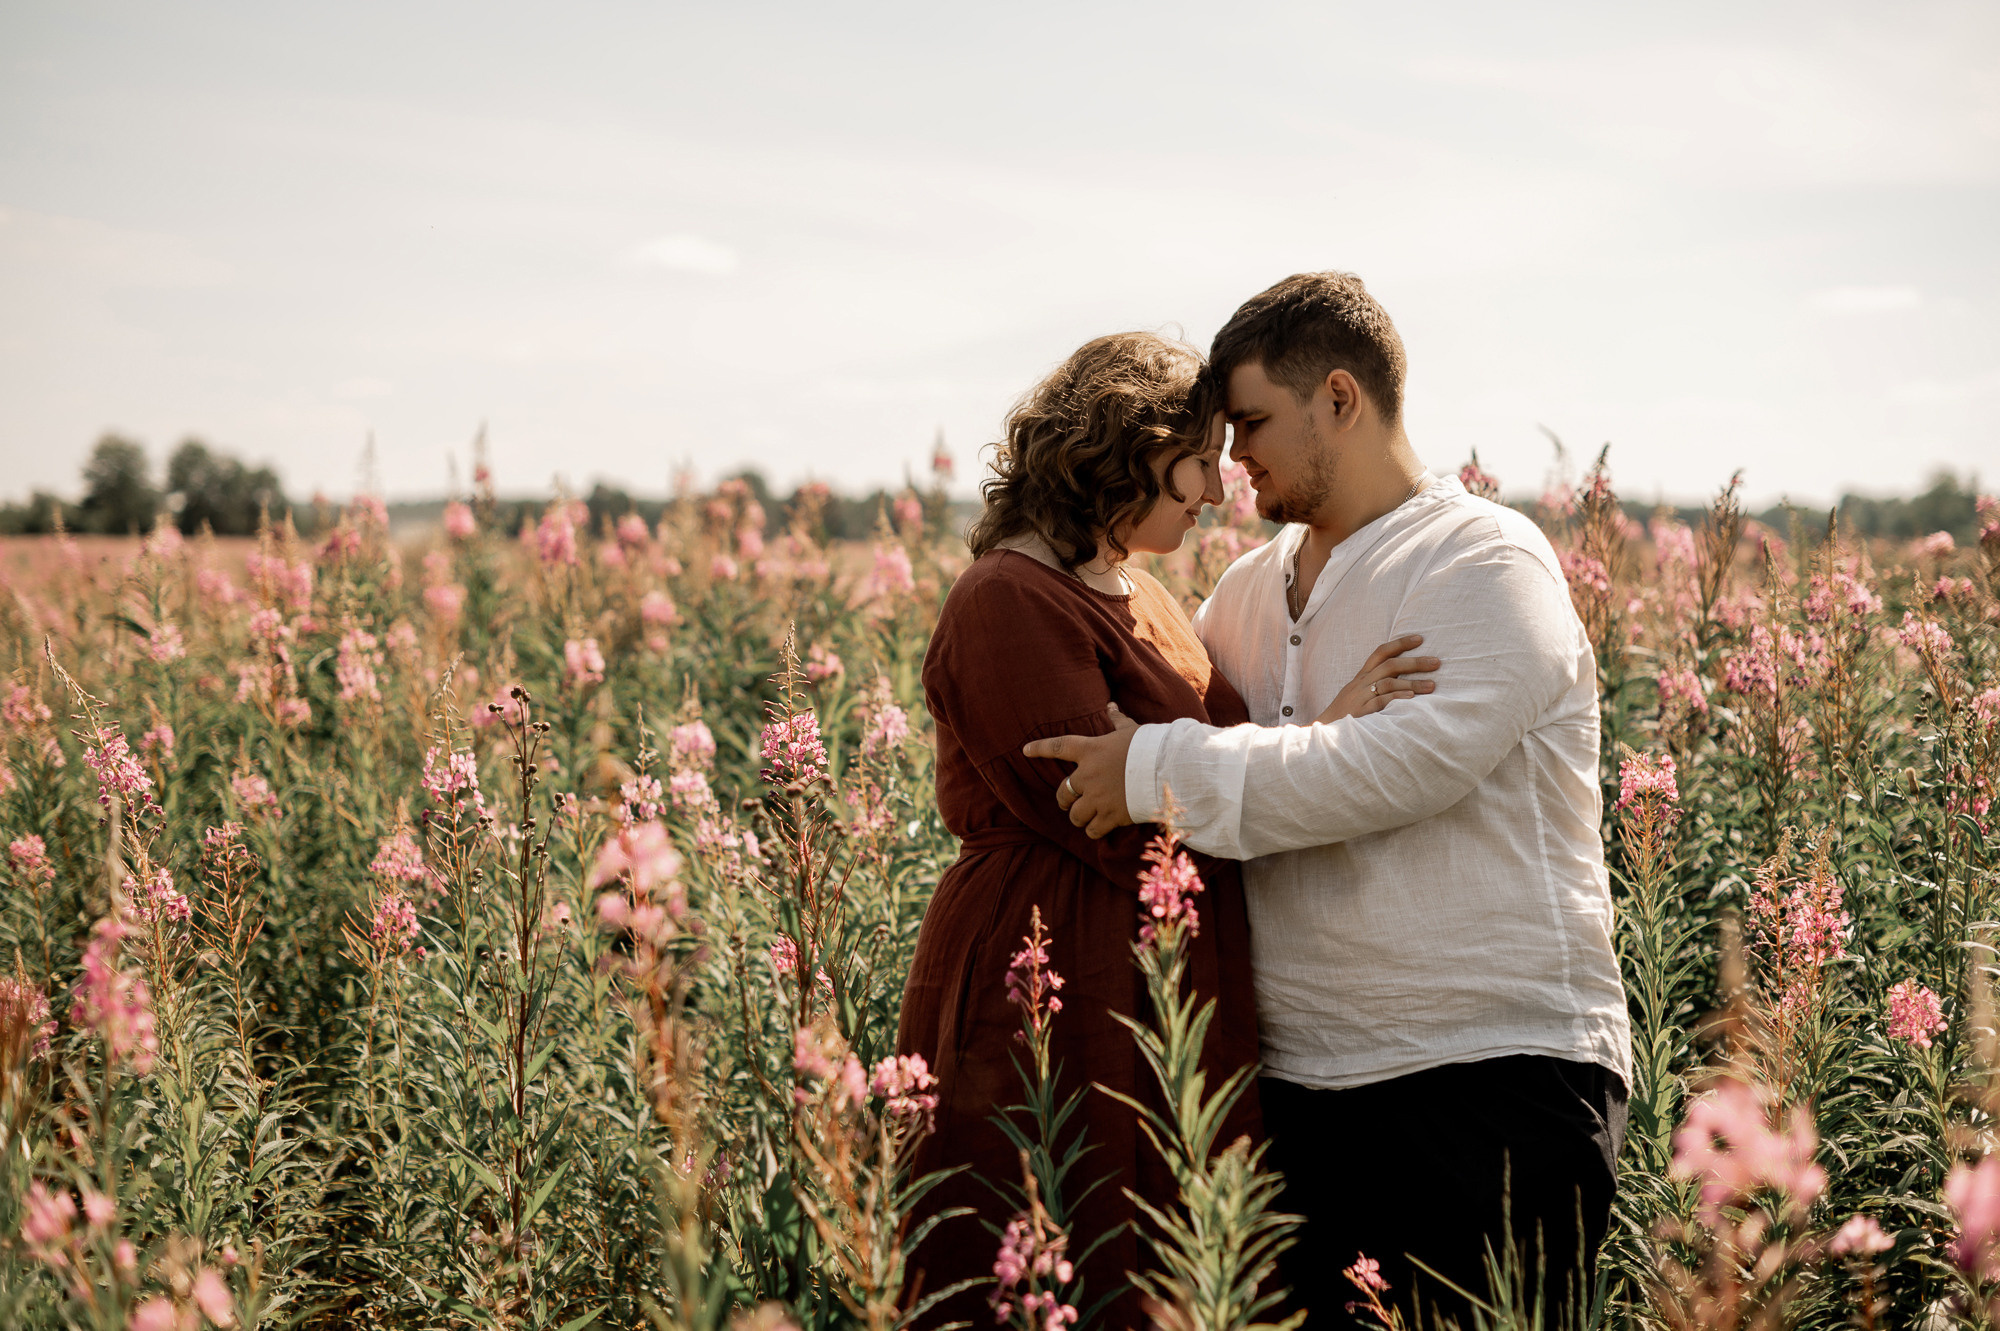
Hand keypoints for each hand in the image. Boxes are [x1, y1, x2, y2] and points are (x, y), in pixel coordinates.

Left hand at [1023, 703, 1137, 838]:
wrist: (1167, 771)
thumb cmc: (1150, 746)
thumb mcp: (1131, 730)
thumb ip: (1117, 721)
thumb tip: (1111, 707)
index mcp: (1090, 750)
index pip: (1058, 747)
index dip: (1040, 749)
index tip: (1025, 751)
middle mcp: (1088, 775)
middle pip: (1062, 792)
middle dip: (1063, 799)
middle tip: (1067, 802)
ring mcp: (1097, 797)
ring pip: (1074, 815)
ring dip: (1078, 816)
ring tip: (1085, 817)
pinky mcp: (1109, 816)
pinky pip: (1091, 830)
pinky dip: (1093, 830)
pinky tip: (1099, 828)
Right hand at [1313, 634, 1440, 723]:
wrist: (1323, 733)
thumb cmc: (1345, 715)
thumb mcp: (1359, 695)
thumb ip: (1378, 686)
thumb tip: (1405, 682)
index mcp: (1361, 677)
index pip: (1380, 653)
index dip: (1399, 644)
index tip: (1420, 638)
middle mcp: (1360, 683)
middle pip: (1389, 665)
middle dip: (1414, 662)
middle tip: (1437, 662)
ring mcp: (1359, 697)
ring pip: (1388, 682)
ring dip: (1412, 682)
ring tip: (1432, 686)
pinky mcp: (1359, 712)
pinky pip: (1380, 702)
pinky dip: (1396, 698)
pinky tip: (1411, 698)